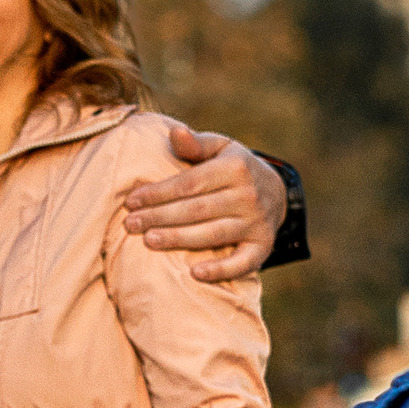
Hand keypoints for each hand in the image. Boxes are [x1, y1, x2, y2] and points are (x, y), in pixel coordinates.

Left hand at [122, 125, 285, 282]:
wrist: (276, 192)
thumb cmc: (234, 168)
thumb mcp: (220, 148)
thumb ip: (196, 144)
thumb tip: (175, 133)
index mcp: (235, 168)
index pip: (190, 183)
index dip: (159, 193)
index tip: (131, 202)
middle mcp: (248, 195)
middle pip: (197, 210)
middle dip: (161, 217)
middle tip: (131, 225)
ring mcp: (257, 223)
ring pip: (213, 234)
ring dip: (179, 239)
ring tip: (150, 240)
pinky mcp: (263, 246)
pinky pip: (242, 262)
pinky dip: (221, 270)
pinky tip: (196, 274)